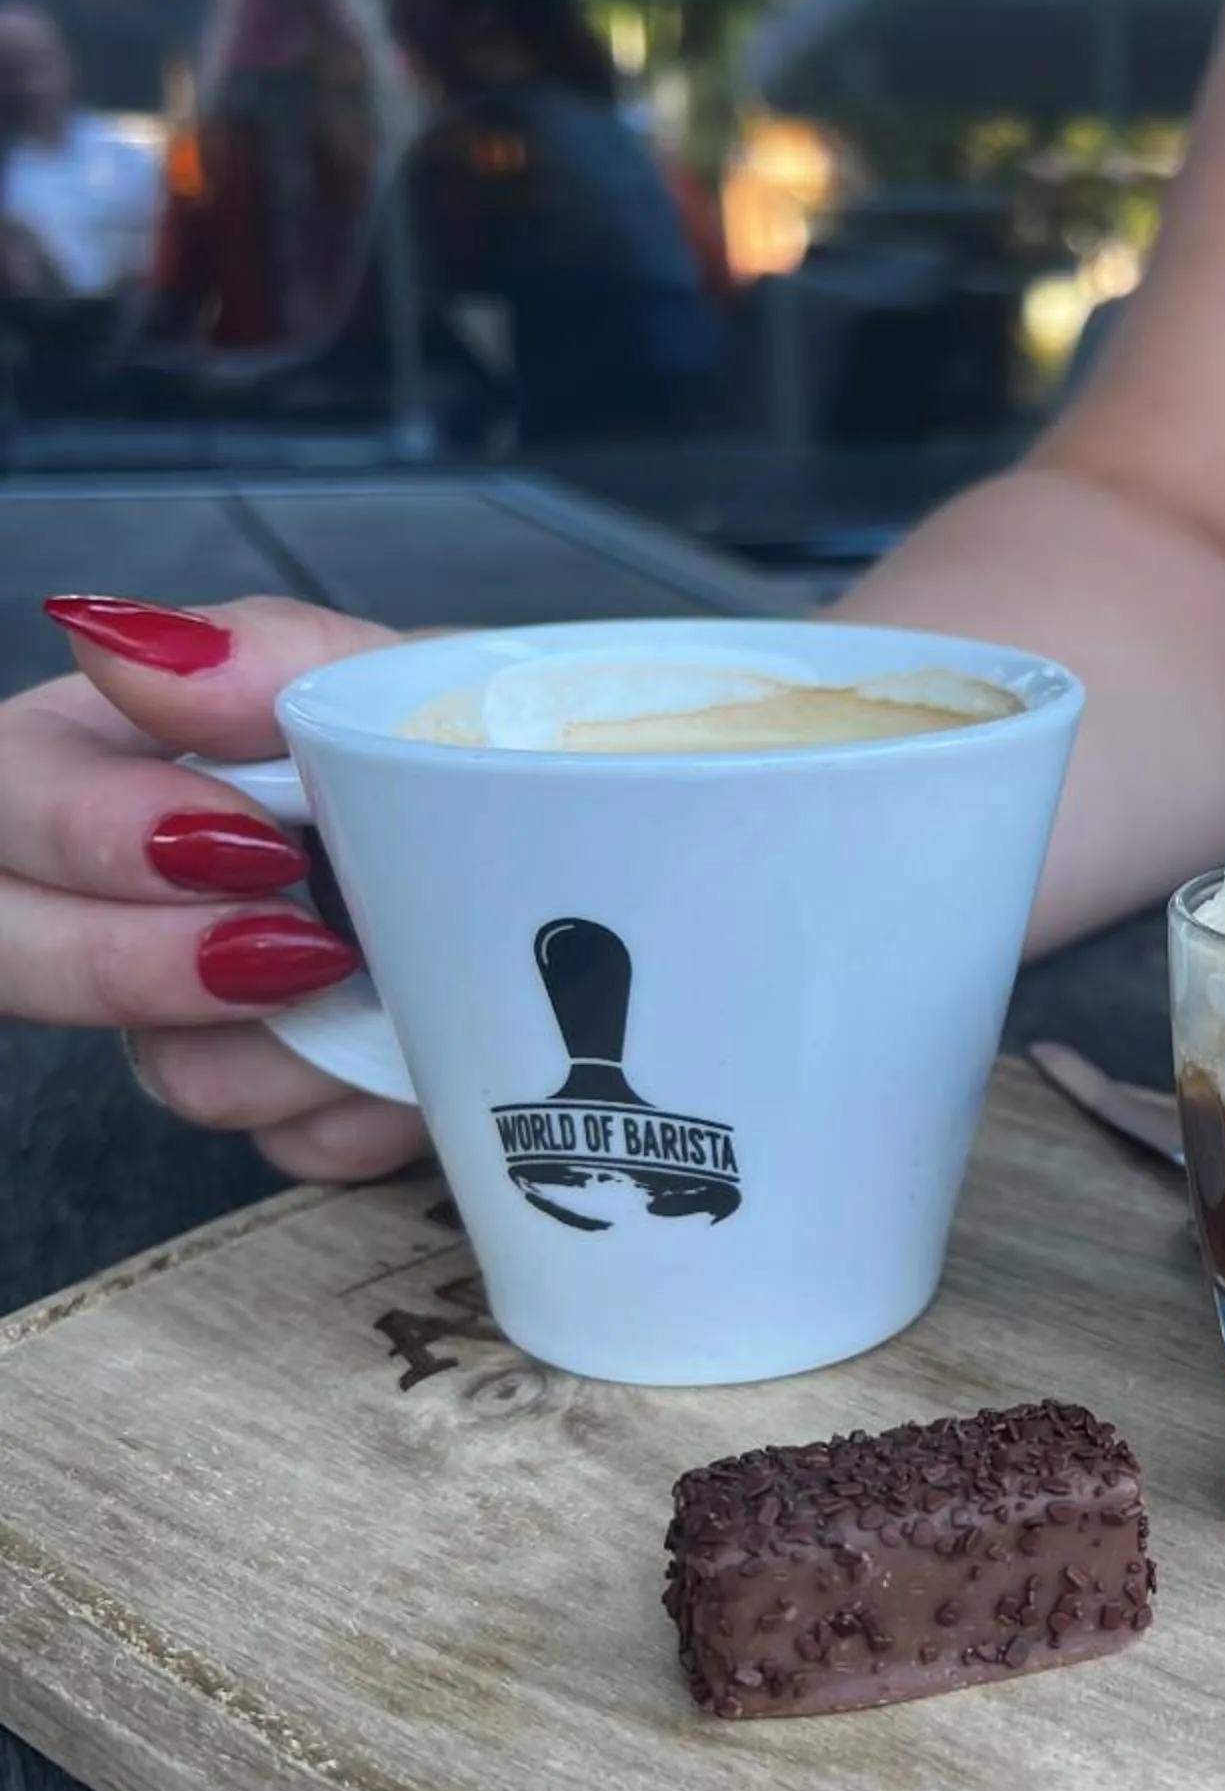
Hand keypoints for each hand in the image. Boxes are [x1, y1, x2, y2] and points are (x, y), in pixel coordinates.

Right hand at [4, 594, 425, 1179]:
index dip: (92, 833)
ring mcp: (189, 1010)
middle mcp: (118, 889)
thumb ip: (271, 656)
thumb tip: (131, 644)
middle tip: (305, 946)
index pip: (10, 793)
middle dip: (155, 968)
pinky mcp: (280, 1101)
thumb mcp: (398, 673)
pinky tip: (427, 1056)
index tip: (250, 843)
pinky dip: (373, 1108)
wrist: (600, 868)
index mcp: (112, 751)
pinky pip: (288, 1146)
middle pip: (21, 954)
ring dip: (301, 1046)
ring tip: (401, 984)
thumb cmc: (468, 739)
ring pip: (170, 1071)